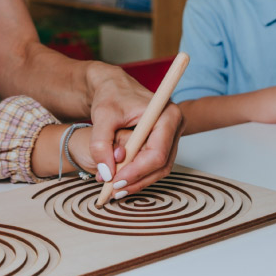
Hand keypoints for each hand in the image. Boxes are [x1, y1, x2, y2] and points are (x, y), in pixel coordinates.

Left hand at [84, 62, 183, 194]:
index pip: (157, 153)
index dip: (137, 171)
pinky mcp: (164, 142)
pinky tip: (120, 180)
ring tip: (114, 188)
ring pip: (159, 168)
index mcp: (166, 114)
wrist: (113, 86)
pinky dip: (138, 174)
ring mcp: (171, 135)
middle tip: (113, 189)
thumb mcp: (101, 117)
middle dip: (137, 179)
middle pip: (161, 164)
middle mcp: (174, 125)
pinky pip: (155, 164)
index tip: (115, 181)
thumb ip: (100, 143)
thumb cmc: (110, 95)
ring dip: (137, 181)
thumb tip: (106, 173)